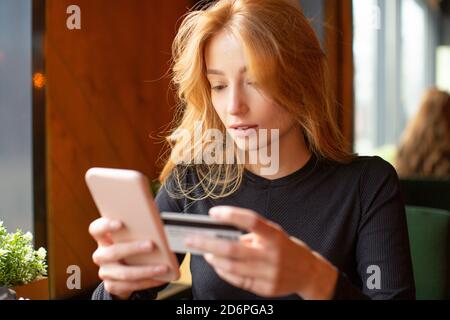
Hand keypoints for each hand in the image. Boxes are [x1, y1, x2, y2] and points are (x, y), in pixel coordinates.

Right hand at [88, 217, 168, 298]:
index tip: (121, 223)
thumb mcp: (131, 235)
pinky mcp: (111, 285)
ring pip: (124, 272)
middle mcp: (101, 254)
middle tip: (151, 245)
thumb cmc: (131, 243)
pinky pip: (130, 286)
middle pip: (113, 252)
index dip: (106, 226)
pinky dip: (147, 282)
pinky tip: (160, 278)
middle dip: (133, 248)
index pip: (97, 229)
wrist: (124, 268)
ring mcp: (105, 271)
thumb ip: (138, 228)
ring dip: (145, 270)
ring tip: (163, 267)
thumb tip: (157, 228)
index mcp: (103, 237)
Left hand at [185, 206, 337, 298]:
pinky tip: (217, 264)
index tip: (213, 213)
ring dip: (213, 259)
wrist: (309, 273)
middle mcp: (272, 255)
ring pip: (231, 267)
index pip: (252, 221)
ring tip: (204, 252)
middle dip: (207, 243)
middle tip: (191, 239)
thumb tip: (221, 234)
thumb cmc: (285, 248)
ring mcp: (269, 274)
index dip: (232, 215)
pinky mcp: (265, 288)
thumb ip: (251, 233)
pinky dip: (223, 271)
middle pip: (233, 249)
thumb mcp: (274, 233)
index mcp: (275, 236)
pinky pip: (237, 280)